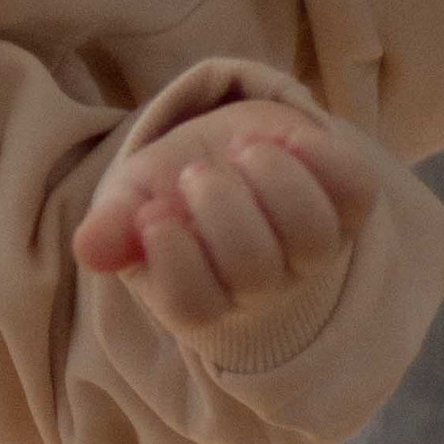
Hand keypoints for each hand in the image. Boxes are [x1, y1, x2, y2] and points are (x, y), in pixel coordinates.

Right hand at [73, 99, 377, 339]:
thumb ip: (113, 224)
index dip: (175, 258)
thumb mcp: (132, 200)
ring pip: (310, 233)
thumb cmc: (173, 190)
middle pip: (253, 269)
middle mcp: (263, 287)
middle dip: (220, 206)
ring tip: (243, 150)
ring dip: (272, 180)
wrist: (227, 153)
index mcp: (202, 296)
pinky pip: (354, 192)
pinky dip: (323, 158)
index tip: (156, 211)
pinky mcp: (348, 208)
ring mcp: (312, 251)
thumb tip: (89, 249)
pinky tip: (290, 140)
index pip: (193, 303)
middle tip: (196, 171)